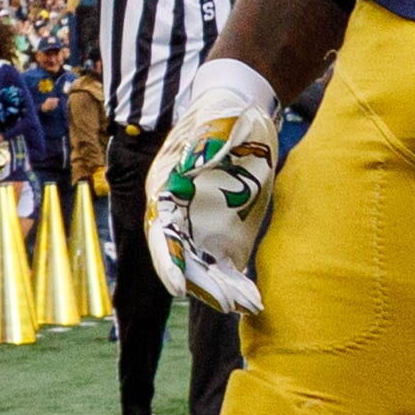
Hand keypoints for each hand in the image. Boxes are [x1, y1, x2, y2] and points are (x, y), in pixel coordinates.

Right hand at [143, 55, 285, 315]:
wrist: (240, 111)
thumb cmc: (219, 116)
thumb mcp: (210, 127)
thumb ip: (201, 149)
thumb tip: (190, 169)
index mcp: (164, 193)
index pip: (160, 236)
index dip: (168, 264)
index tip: (177, 288)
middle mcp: (178, 218)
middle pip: (184, 260)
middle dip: (202, 284)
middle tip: (227, 302)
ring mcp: (201, 229)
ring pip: (205, 268)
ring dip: (222, 290)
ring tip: (246, 304)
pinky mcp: (225, 235)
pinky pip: (227, 266)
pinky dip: (238, 284)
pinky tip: (254, 300)